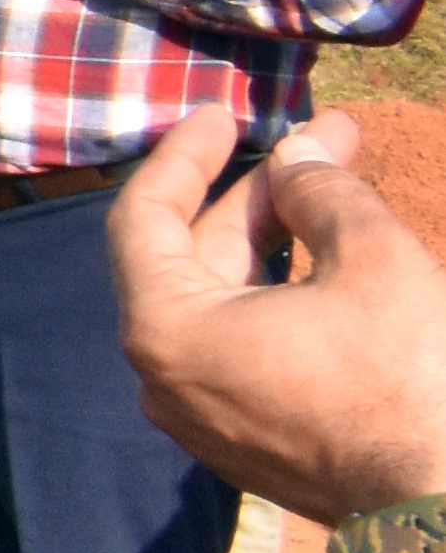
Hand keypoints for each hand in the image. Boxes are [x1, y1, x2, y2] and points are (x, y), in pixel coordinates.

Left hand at [107, 112, 445, 519]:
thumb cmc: (408, 379)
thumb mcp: (371, 258)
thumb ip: (322, 193)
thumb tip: (299, 154)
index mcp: (167, 331)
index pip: (143, 218)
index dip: (185, 156)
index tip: (223, 113)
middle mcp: (166, 378)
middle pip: (193, 256)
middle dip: (262, 191)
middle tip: (329, 138)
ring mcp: (207, 417)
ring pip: (228, 301)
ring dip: (280, 238)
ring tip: (341, 182)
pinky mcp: (252, 439)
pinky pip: (250, 346)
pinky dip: (284, 293)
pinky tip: (337, 256)